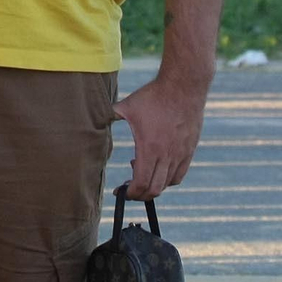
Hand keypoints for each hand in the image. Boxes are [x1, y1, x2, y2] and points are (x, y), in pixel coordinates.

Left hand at [112, 75, 208, 199]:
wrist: (183, 87)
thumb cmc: (152, 96)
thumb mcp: (125, 106)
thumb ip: (109, 116)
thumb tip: (92, 119)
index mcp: (149, 148)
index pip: (141, 183)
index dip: (130, 193)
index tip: (120, 192)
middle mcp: (167, 155)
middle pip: (155, 189)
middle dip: (140, 194)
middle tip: (129, 189)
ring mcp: (181, 154)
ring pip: (168, 183)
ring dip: (153, 185)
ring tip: (141, 171)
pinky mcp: (189, 150)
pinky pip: (180, 174)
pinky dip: (168, 179)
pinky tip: (157, 167)